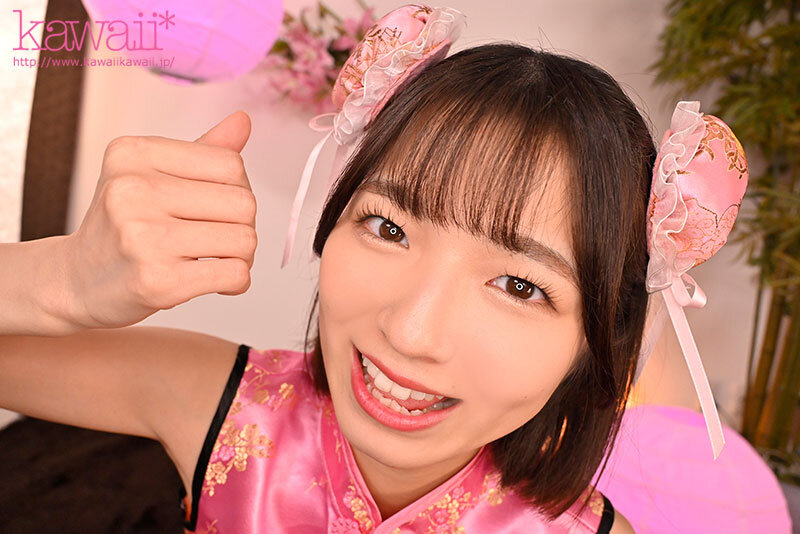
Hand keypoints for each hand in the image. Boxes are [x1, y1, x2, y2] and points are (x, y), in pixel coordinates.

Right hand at [62, 111, 256, 329]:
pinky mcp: (157, 281)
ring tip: (215, 260)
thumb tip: (243, 120)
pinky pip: (235, 275)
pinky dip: (237, 282)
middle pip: (243, 203)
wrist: (78, 282)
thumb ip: (202, 151)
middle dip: (243, 225)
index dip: (238, 189)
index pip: (230, 163)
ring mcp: (143, 237)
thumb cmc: (123, 226)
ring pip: (244, 239)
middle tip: (219, 240)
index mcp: (133, 155)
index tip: (217, 208)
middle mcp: (133, 191)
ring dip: (242, 256)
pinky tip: (214, 282)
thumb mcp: (151, 176)